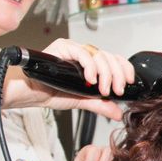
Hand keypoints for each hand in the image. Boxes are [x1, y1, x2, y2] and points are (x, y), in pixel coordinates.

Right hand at [13, 38, 134, 120]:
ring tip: (102, 89)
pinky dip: (90, 67)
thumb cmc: (52, 92)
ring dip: (106, 74)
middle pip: (110, 57)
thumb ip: (101, 105)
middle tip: (117, 90)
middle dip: (118, 75)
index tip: (129, 83)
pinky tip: (90, 80)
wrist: (31, 93)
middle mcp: (85, 54)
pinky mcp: (63, 47)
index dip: (125, 69)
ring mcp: (75, 49)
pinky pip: (83, 53)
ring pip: (100, 55)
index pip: (115, 59)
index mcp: (92, 63)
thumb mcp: (83, 101)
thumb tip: (118, 113)